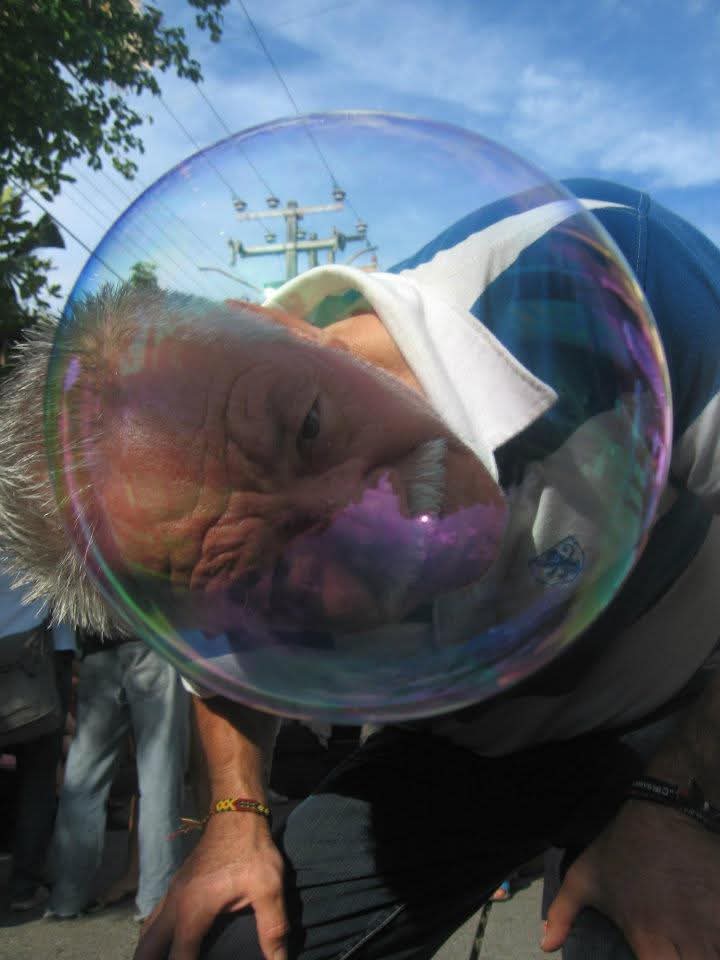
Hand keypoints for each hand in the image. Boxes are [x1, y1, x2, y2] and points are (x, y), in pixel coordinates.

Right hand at [133, 812, 286, 959]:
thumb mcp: (268, 888)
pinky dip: (154, 936)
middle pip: (148, 948)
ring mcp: (172, 891)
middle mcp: (174, 903)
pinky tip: (165, 942)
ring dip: (149, 951)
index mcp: (193, 910)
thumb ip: (272, 929)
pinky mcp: (176, 883)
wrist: (236, 810)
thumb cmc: (252, 849)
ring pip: (147, 932)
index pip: (179, 958)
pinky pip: (154, 918)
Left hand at [542, 798, 719, 957]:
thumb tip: (545, 945)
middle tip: (674, 951)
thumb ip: (562, 914)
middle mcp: (684, 935)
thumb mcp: (583, 877)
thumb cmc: (619, 847)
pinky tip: (710, 935)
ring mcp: (712, 920)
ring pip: (718, 952)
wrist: (662, 810)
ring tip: (694, 944)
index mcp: (648, 936)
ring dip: (708, 951)